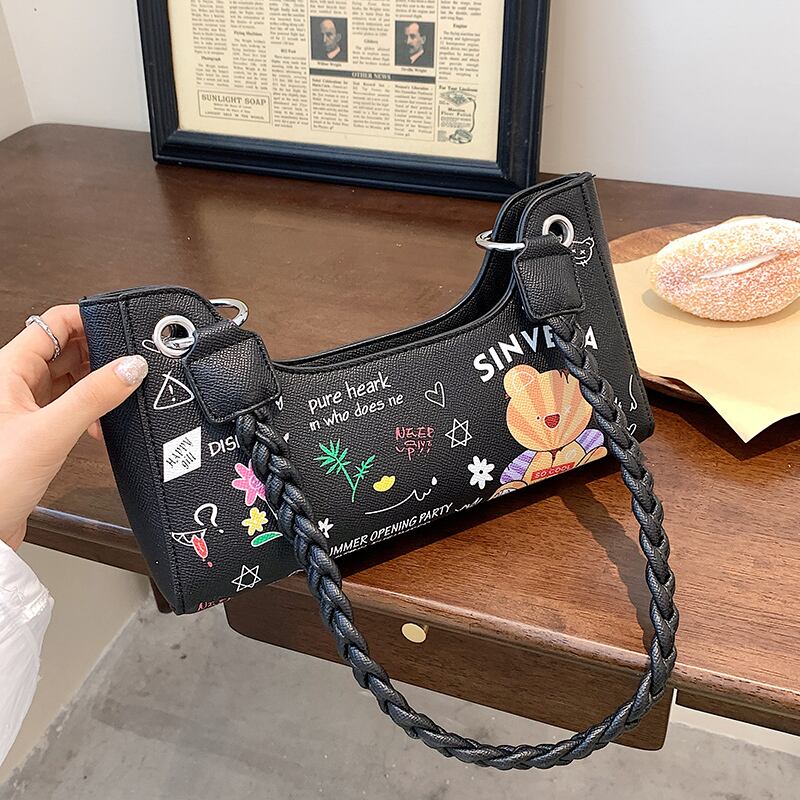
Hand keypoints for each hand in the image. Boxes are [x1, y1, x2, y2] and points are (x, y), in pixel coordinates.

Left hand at [0, 305, 147, 550]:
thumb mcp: (51, 432)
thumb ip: (94, 397)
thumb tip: (131, 367)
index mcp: (8, 370)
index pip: (54, 322)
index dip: (89, 318)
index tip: (123, 327)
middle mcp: (14, 383)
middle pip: (65, 348)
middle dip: (100, 354)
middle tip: (130, 365)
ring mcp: (23, 406)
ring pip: (69, 377)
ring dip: (97, 384)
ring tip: (119, 396)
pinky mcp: (34, 430)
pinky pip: (69, 405)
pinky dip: (90, 409)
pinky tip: (101, 425)